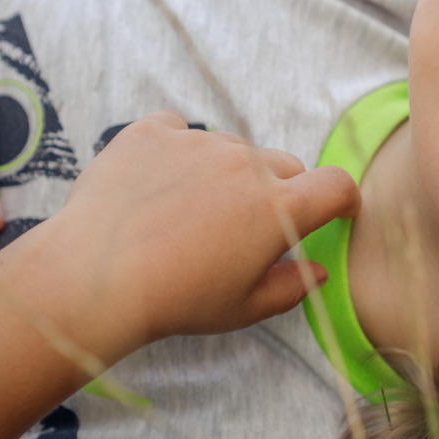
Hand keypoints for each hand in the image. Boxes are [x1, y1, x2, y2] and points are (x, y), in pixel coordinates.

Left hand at [47, 112, 359, 343]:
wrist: (94, 277)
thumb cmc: (176, 300)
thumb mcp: (244, 308)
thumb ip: (291, 286)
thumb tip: (316, 270)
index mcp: (280, 208)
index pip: (337, 184)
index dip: (344, 198)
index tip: (339, 210)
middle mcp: (247, 164)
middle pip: (284, 166)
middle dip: (279, 191)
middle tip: (245, 226)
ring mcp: (199, 142)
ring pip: (232, 149)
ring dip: (226, 171)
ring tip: (189, 210)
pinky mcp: (152, 131)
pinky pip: (178, 129)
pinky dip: (177, 149)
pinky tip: (158, 181)